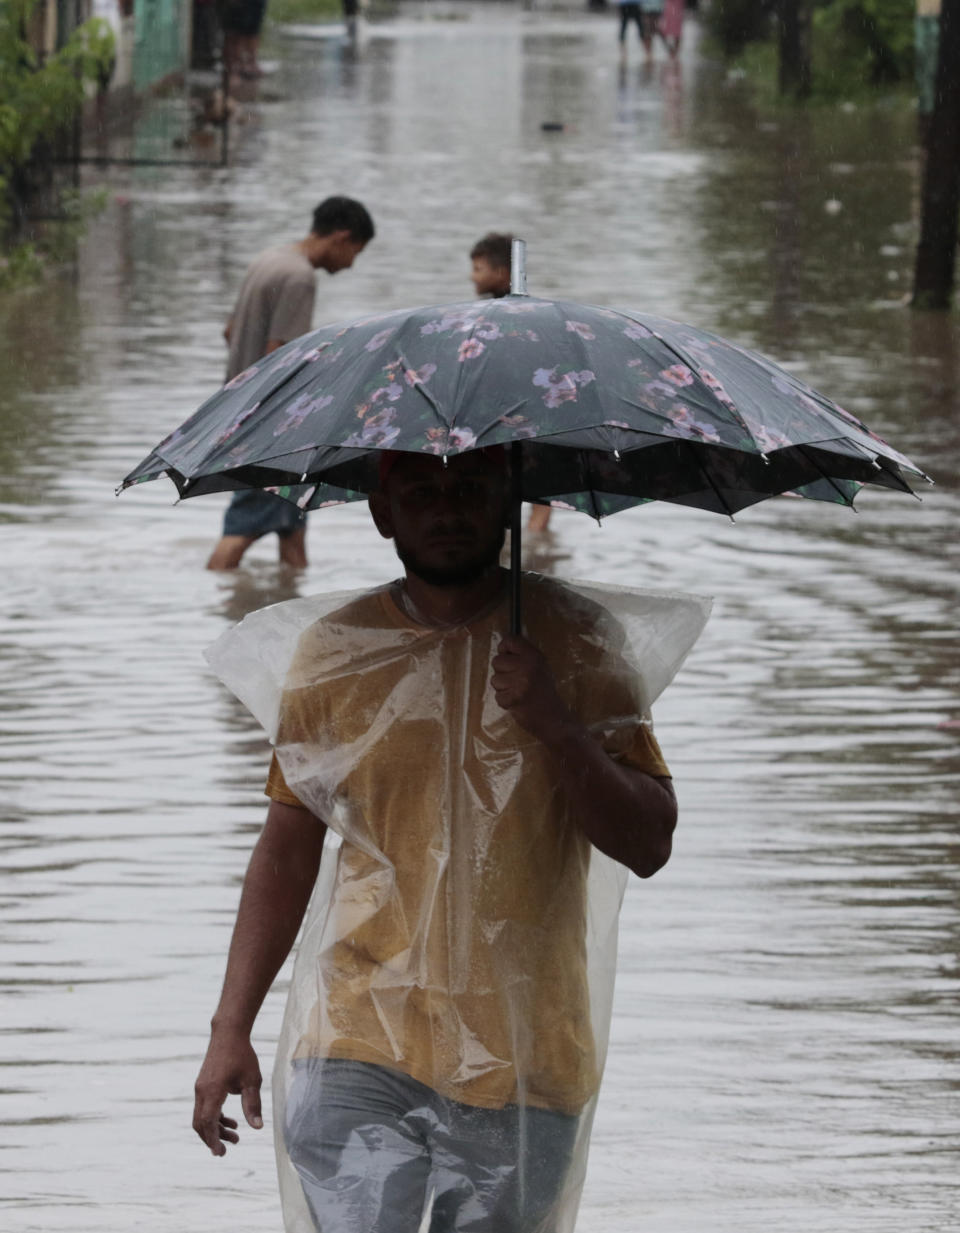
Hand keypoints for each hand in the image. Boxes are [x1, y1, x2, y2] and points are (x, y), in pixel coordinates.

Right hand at [193, 1028, 262, 1155]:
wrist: (229, 1033)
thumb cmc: (242, 1055)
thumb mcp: (252, 1080)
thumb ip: (252, 1104)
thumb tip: (257, 1128)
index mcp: (212, 1091)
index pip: (207, 1122)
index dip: (212, 1140)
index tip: (220, 1153)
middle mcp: (202, 1091)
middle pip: (200, 1123)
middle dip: (212, 1139)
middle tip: (226, 1150)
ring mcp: (200, 1088)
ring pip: (202, 1116)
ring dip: (215, 1129)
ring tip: (235, 1136)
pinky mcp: (203, 1085)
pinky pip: (204, 1107)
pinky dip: (215, 1117)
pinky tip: (232, 1121)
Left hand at [491, 634, 572, 743]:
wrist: (554, 718)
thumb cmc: (545, 692)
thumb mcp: (541, 668)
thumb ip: (524, 656)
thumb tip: (502, 648)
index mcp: (534, 656)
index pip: (510, 641)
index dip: (504, 649)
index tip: (507, 656)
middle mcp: (527, 666)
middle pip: (497, 661)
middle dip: (502, 672)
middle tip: (516, 680)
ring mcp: (519, 683)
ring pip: (495, 679)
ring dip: (503, 688)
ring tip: (518, 692)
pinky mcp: (513, 699)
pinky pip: (497, 696)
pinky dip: (505, 701)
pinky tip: (517, 702)